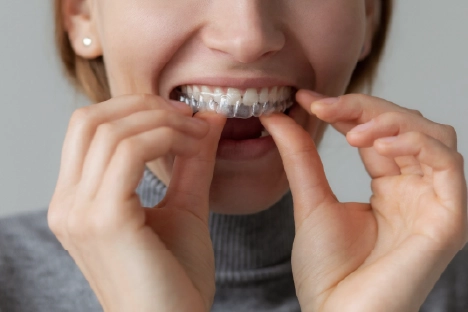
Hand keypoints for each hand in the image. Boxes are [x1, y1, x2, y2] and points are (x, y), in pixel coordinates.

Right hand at [48, 94, 225, 311]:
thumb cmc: (177, 278)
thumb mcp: (185, 207)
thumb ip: (192, 161)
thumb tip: (207, 116)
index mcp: (77, 202)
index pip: (88, 129)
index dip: (134, 109)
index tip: (181, 114)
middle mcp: (67, 205)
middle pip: (90, 120)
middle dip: (145, 106)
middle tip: (188, 115)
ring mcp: (79, 213)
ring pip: (111, 131)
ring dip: (163, 121)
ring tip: (198, 133)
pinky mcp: (104, 221)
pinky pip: (128, 152)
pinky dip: (165, 137)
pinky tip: (194, 146)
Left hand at [260, 90, 467, 311]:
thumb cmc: (327, 271)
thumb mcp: (310, 200)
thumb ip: (300, 156)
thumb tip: (278, 116)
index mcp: (389, 188)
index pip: (378, 132)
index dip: (348, 109)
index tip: (308, 98)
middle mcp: (416, 191)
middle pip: (407, 126)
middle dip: (367, 109)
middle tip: (326, 107)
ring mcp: (434, 203)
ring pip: (431, 136)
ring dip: (391, 121)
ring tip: (351, 132)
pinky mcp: (449, 218)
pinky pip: (446, 164)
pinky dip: (415, 143)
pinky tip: (377, 143)